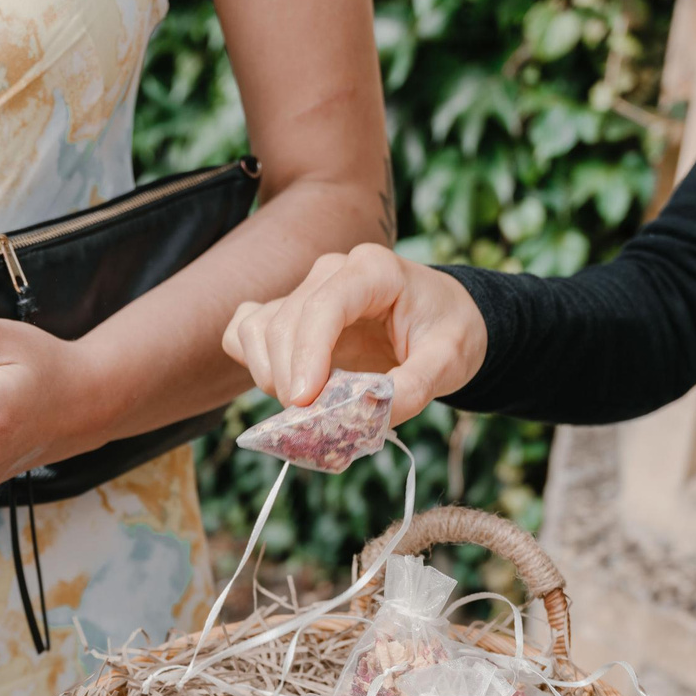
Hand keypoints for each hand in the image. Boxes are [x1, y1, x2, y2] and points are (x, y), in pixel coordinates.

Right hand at [221, 244, 486, 422]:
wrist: (443, 319)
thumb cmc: (448, 331)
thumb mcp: (450, 360)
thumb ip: (415, 386)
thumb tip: (370, 414)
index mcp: (374, 271)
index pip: (324, 306)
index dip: (307, 354)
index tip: (303, 402)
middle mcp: (331, 272)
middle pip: (284, 324)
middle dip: (289, 380)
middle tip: (315, 424)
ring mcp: (305, 290)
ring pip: (258, 329)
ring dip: (268, 375)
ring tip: (305, 407)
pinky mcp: (288, 312)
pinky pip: (246, 330)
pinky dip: (252, 361)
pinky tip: (281, 385)